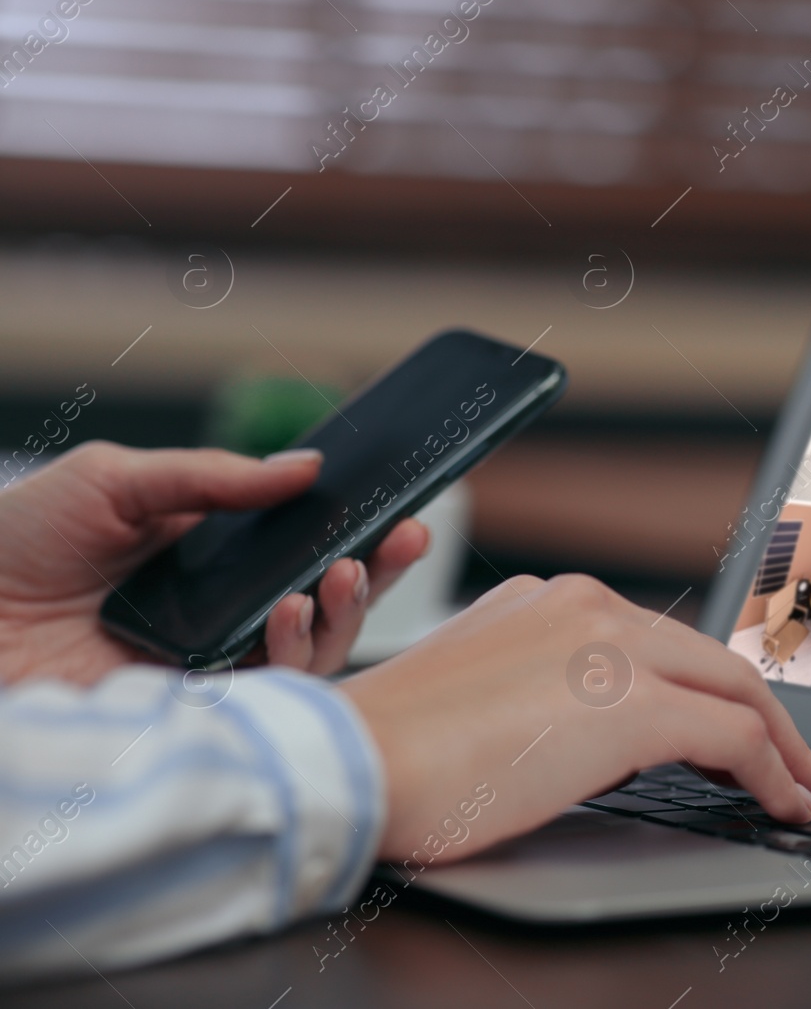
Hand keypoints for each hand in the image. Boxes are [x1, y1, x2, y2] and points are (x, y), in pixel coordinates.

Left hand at [0, 441, 429, 685]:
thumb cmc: (13, 544)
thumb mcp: (115, 480)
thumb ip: (214, 477)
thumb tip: (307, 467)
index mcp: (207, 559)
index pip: (302, 548)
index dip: (358, 532)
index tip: (400, 510)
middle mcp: (218, 617)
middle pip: (325, 602)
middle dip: (376, 572)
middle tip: (401, 538)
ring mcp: (207, 667)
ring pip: (312, 653)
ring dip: (342, 612)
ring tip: (336, 575)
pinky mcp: (189, 714)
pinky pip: (269, 694)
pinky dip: (294, 652)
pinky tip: (289, 612)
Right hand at [341, 573, 810, 858]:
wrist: (348, 762)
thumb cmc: (397, 754)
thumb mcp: (491, 703)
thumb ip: (559, 701)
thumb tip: (620, 746)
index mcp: (555, 603)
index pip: (663, 647)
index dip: (715, 695)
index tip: (743, 736)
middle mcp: (591, 608)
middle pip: (714, 663)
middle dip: (772, 722)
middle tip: (803, 768)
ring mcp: (614, 648)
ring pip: (737, 693)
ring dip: (783, 749)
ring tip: (807, 793)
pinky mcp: (631, 702)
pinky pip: (733, 738)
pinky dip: (772, 774)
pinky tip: (784, 807)